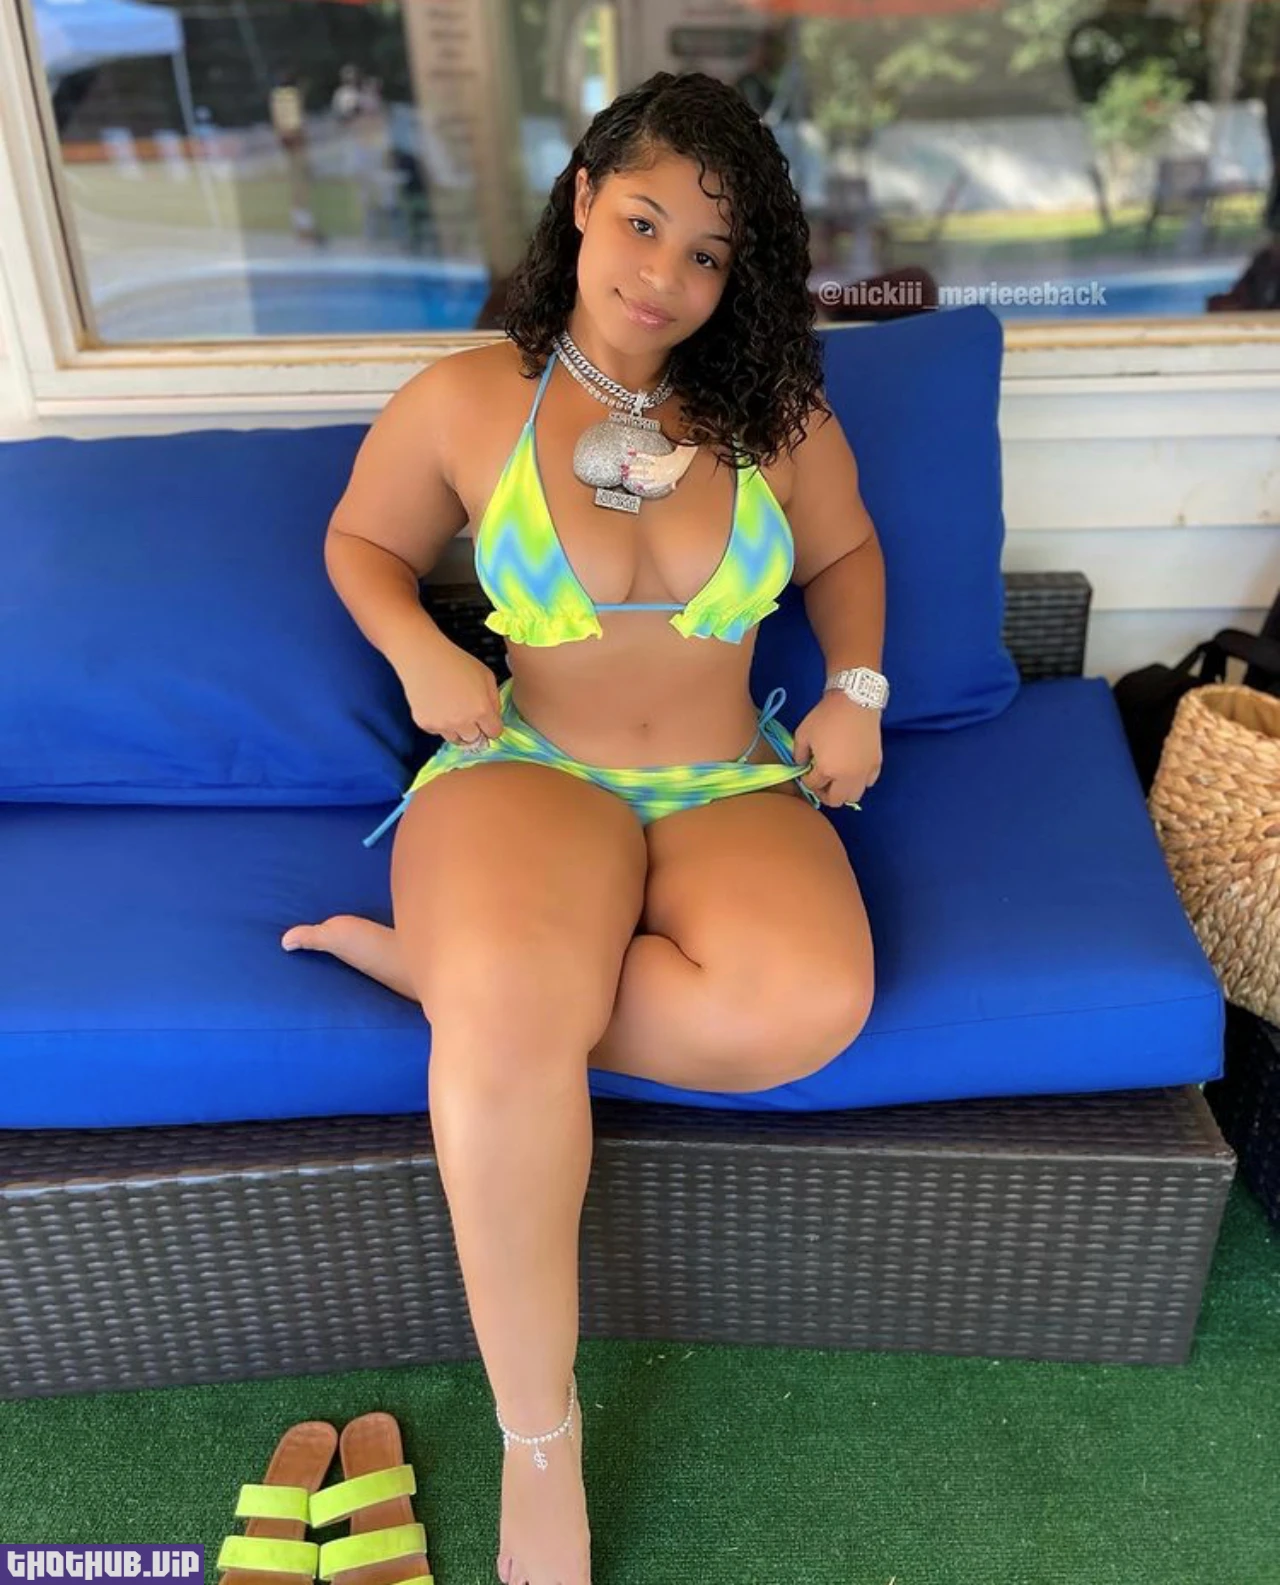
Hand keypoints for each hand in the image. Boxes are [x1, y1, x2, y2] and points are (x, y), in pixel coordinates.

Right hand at [399, 635, 503, 750]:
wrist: (423, 657)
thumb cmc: (456, 662)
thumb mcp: (486, 675)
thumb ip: (494, 699)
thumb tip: (494, 717)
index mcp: (481, 709)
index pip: (494, 733)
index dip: (492, 726)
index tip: (486, 721)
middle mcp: (463, 722)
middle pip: (476, 740)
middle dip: (475, 729)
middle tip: (468, 714)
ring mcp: (443, 725)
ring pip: (456, 739)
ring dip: (457, 729)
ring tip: (452, 710)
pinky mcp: (425, 724)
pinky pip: (438, 732)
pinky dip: (439, 723)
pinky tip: (437, 706)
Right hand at [621, 442, 696, 497]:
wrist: (682, 461)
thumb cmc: (679, 469)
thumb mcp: (676, 479)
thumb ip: (673, 484)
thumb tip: (673, 487)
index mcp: (661, 481)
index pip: (650, 485)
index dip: (644, 486)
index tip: (638, 486)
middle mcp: (657, 475)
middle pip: (642, 475)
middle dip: (633, 475)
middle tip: (625, 475)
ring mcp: (656, 467)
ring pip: (642, 468)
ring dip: (633, 467)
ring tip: (625, 466)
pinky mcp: (656, 459)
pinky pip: (647, 457)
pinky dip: (639, 455)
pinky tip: (632, 452)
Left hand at [790, 691, 882, 807]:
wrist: (854, 700)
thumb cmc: (826, 717)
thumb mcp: (803, 734)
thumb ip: (798, 754)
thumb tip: (802, 765)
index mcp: (827, 769)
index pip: (813, 785)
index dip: (806, 778)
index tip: (806, 770)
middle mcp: (848, 776)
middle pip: (835, 800)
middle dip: (824, 793)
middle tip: (820, 781)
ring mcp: (864, 772)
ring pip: (854, 796)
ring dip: (843, 791)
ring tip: (837, 778)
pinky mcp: (876, 764)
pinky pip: (868, 783)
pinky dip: (859, 781)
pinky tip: (852, 769)